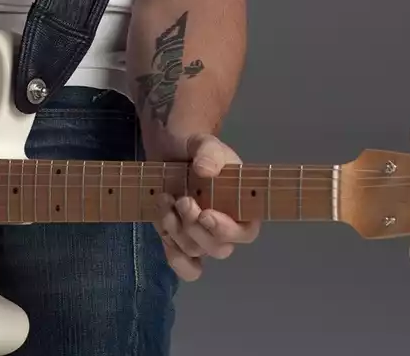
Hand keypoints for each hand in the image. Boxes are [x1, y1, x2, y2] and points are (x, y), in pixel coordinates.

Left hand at [151, 133, 259, 280]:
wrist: (169, 153)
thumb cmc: (196, 150)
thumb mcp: (205, 144)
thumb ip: (209, 153)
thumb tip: (205, 169)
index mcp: (242, 208)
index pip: (245, 233)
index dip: (227, 231)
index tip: (206, 214)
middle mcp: (225, 229)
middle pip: (219, 249)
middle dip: (195, 228)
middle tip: (183, 200)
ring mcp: (202, 238)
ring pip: (194, 251)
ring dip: (175, 228)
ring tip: (164, 199)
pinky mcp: (180, 242)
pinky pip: (184, 265)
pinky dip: (174, 256)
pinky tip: (164, 231)